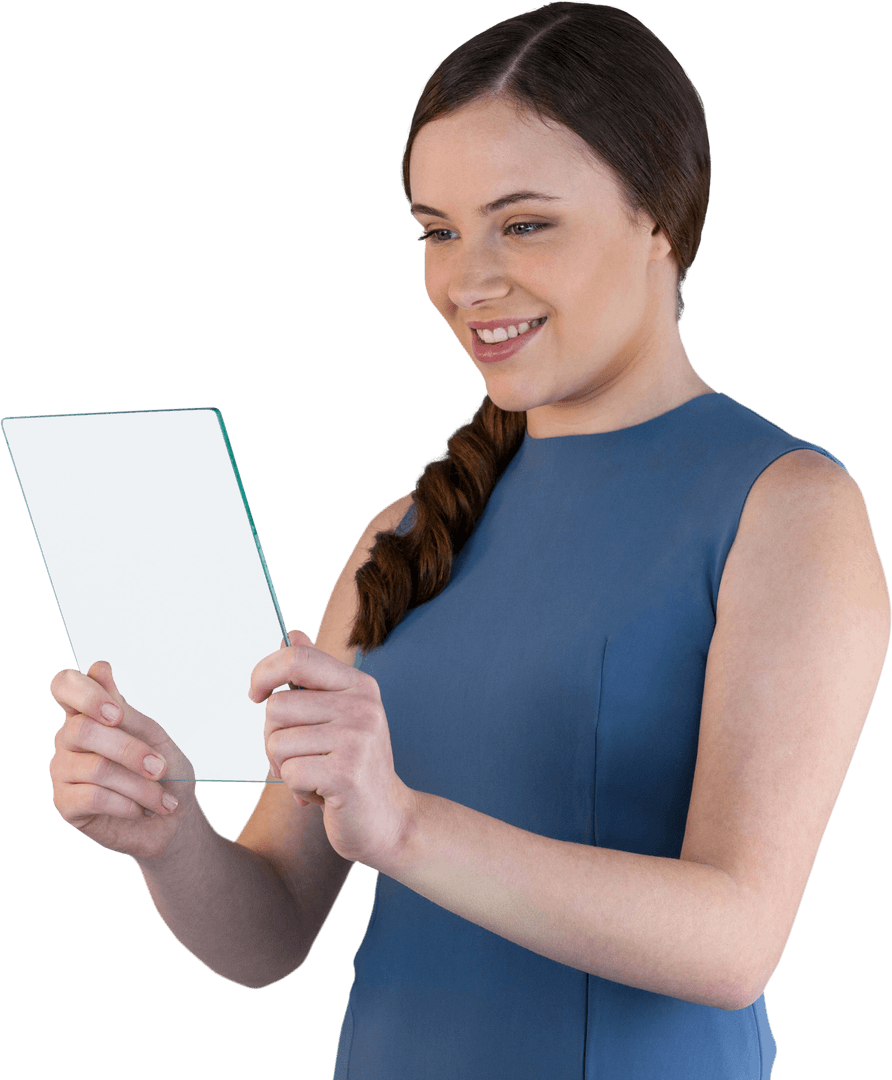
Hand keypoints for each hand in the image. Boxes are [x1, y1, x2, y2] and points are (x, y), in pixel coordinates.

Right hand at [49, 661, 197, 860]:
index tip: (117, 714)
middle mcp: (69, 737)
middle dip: (132, 751)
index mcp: (90, 712)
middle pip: (82, 729)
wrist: (173, 820)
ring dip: (140, 786)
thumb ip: (127, 711)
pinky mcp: (64, 803)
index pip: (64, 685)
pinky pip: (93, 797)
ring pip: (96, 768)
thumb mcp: (155, 737)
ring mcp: (62, 770)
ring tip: (162, 799)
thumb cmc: (165, 774)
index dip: (86, 694)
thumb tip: (98, 669)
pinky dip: (127, 804)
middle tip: (161, 769)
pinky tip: (140, 810)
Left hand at [249, 630, 415, 867]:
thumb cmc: (352, 767)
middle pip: (277, 707)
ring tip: (315, 776)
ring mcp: (358, 737)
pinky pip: (289, 772)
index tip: (255, 695)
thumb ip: (313, 677)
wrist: (386, 820)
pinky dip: (295, 788)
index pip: (297, 657)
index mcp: (359, 685)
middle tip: (300, 757)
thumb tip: (292, 634)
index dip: (264, 673)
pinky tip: (320, 793)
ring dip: (285, 768)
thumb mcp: (336, 715)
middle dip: (274, 739)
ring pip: (277, 742)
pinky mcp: (347, 772)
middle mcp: (362, 705)